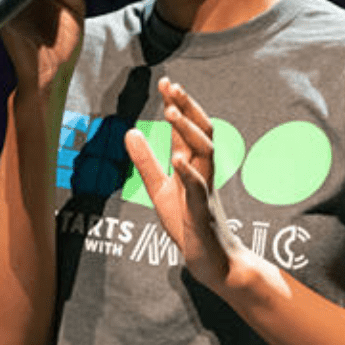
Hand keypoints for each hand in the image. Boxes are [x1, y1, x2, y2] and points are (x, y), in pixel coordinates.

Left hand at [125, 77, 237, 290]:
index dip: (177, 105)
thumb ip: (146, 162)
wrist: (213, 262)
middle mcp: (203, 172)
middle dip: (187, 107)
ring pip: (205, 153)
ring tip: (170, 112)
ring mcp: (205, 191)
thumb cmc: (188, 223)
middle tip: (173, 86)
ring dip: (188, 131)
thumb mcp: (159, 189)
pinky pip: (200, 189)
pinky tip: (178, 160)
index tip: (166, 82)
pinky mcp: (202, 214)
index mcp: (192, 165)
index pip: (186, 129)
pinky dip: (190, 173)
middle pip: (202, 132)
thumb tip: (131, 131)